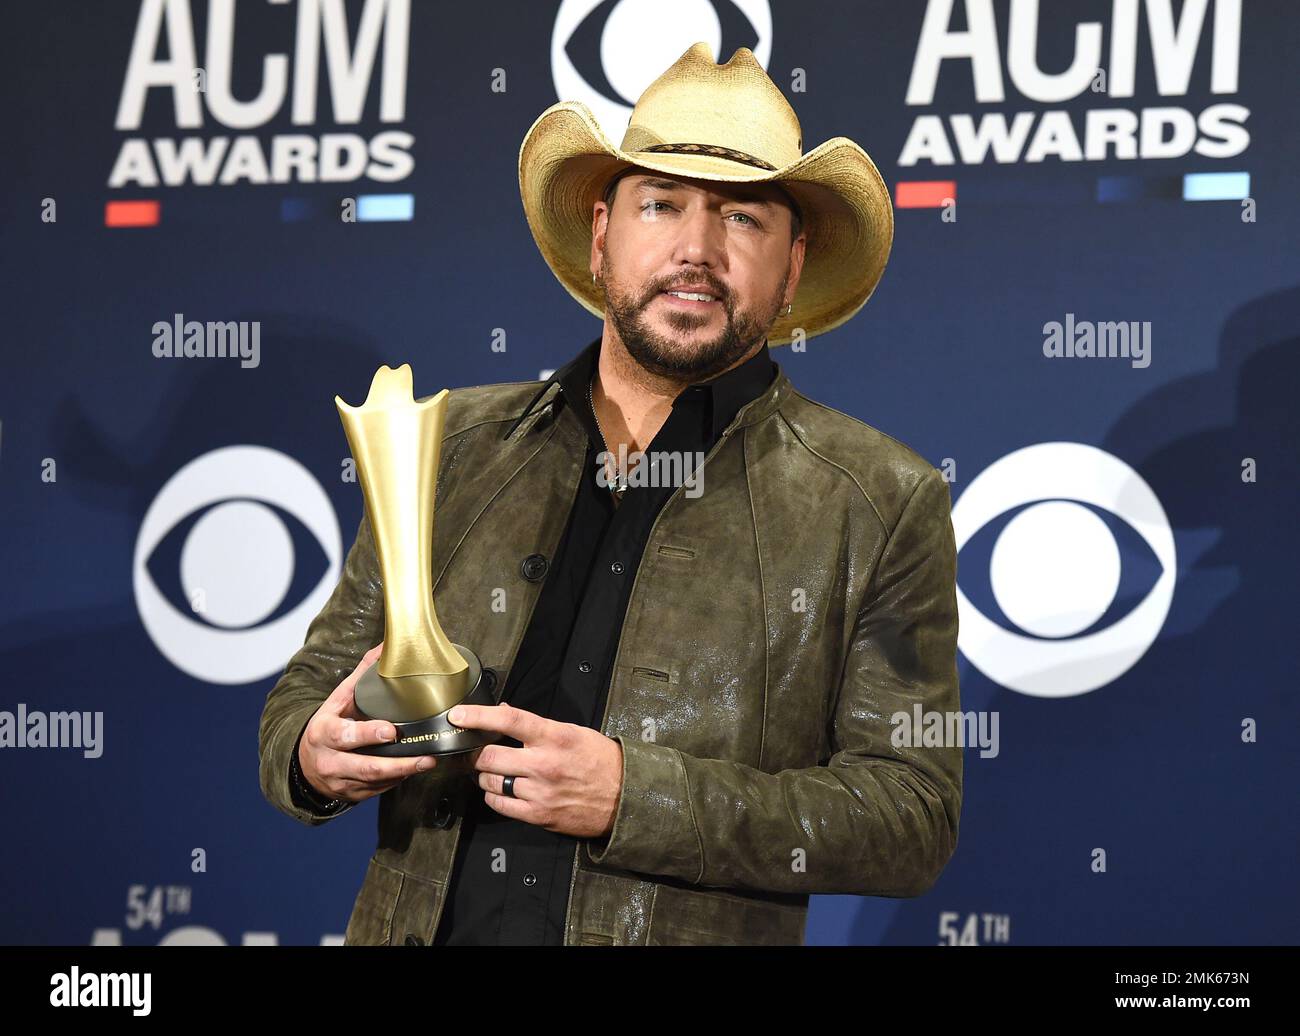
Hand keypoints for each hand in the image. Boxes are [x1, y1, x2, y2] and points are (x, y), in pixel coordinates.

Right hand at [298, 643, 438, 803]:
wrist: (304, 763)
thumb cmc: (329, 724)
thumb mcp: (337, 699)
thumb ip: (362, 674)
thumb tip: (386, 646)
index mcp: (325, 733)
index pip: (346, 736)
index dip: (369, 735)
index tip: (392, 731)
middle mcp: (330, 761)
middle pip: (366, 766)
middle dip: (398, 764)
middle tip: (426, 757)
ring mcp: (341, 782)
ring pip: (376, 781)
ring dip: (404, 773)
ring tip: (428, 762)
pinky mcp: (352, 795)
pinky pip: (378, 790)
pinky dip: (396, 780)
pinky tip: (414, 770)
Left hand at [450, 702, 622, 838]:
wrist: (625, 796)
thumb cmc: (601, 761)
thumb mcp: (574, 732)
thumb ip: (538, 726)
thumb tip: (506, 713)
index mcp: (555, 737)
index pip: (509, 720)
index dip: (478, 716)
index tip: (458, 715)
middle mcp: (544, 764)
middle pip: (489, 756)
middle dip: (476, 753)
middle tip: (475, 751)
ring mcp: (539, 792)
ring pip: (490, 782)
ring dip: (485, 776)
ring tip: (493, 771)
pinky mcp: (538, 815)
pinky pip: (500, 805)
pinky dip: (494, 797)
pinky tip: (501, 790)